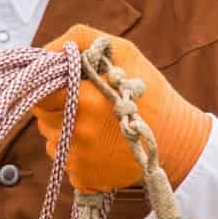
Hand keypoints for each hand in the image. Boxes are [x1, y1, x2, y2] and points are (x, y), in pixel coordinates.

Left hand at [32, 25, 212, 191]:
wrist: (178, 141)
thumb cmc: (150, 91)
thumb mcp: (122, 52)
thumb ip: (80, 40)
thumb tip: (44, 51)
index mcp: (84, 100)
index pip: (38, 93)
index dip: (45, 86)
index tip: (61, 83)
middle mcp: (78, 133)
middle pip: (43, 116)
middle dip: (58, 106)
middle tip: (88, 102)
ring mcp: (79, 160)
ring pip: (53, 139)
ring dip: (68, 129)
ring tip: (100, 124)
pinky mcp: (83, 178)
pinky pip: (66, 160)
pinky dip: (79, 152)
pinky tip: (103, 145)